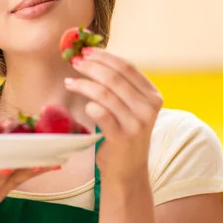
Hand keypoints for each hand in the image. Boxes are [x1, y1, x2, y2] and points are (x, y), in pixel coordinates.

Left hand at [64, 47, 162, 182]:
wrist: (128, 171)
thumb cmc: (124, 135)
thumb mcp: (131, 108)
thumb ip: (120, 87)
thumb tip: (93, 57)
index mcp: (153, 96)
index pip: (127, 67)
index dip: (105, 56)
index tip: (86, 51)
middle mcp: (148, 108)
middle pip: (115, 77)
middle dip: (91, 66)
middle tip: (74, 62)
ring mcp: (136, 123)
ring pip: (105, 93)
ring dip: (83, 84)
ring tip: (69, 82)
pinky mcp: (122, 137)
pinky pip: (100, 113)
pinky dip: (89, 105)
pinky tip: (83, 104)